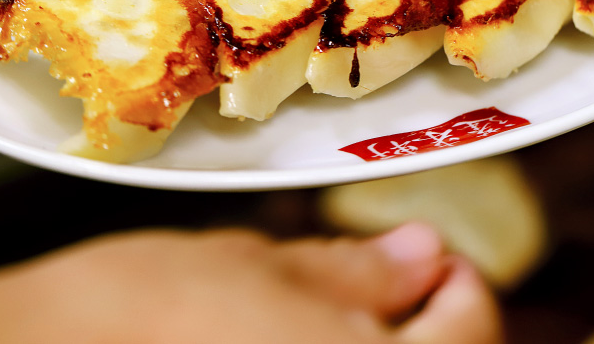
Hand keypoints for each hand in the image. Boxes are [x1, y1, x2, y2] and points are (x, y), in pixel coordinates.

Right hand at [0, 223, 501, 343]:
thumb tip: (415, 258)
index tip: (435, 260)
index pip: (471, 328)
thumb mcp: (251, 267)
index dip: (460, 284)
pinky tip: (289, 341)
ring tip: (336, 318)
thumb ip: (350, 271)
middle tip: (401, 289)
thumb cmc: (122, 317)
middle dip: (431, 328)